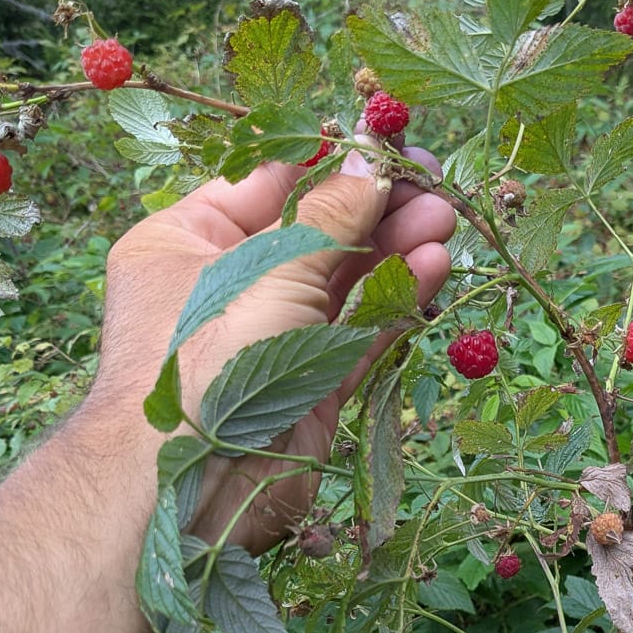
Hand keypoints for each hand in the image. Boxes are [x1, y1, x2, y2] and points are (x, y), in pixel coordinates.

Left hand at [90, 149, 454, 550]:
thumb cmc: (207, 359)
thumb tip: (371, 159)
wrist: (186, 491)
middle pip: (311, 232)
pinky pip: (357, 333)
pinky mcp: (308, 386)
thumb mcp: (270, 270)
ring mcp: (269, 339)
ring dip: (394, 251)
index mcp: (185, 242)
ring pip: (341, 282)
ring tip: (447, 221)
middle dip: (375, 208)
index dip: (329, 161)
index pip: (265, 183)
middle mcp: (225, 286)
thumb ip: (330, 216)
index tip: (388, 141)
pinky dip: (393, 302)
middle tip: (436, 183)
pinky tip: (433, 269)